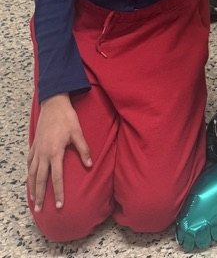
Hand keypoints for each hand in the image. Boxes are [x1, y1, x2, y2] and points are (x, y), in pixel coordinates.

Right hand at [28, 94, 91, 211]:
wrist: (54, 104)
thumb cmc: (67, 118)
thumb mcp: (78, 133)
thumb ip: (84, 150)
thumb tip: (90, 165)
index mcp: (55, 152)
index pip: (56, 178)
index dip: (58, 192)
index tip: (59, 205)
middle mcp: (43, 154)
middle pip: (41, 179)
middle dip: (40, 196)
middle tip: (39, 210)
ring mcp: (37, 150)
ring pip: (32, 173)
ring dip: (33, 187)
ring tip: (33, 200)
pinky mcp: (34, 145)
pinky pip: (29, 162)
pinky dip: (29, 173)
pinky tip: (30, 178)